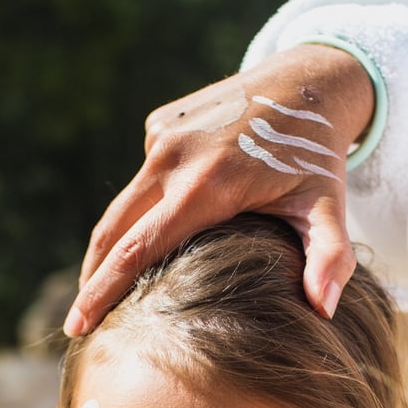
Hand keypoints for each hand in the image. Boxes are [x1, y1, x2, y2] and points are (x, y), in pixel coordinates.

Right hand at [64, 43, 374, 334]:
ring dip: (108, 249)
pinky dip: (145, 209)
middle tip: (77, 326)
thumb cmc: (318, 156)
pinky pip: (145, 179)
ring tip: (100, 290)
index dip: (103, 292)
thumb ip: (329, 259)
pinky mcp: (160, 126)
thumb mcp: (330, 208)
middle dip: (91, 281)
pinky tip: (165, 226)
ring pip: (123, 207)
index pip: (138, 250)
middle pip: (112, 232)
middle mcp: (173, 159)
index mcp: (206, 185)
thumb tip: (324, 313)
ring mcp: (162, 138)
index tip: (78, 327)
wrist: (307, 80)